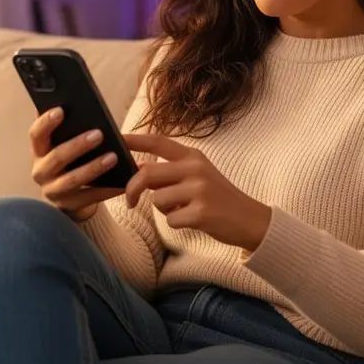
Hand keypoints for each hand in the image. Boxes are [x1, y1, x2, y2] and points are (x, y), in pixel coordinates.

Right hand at [30, 107, 123, 221]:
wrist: (71, 195)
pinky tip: (123, 182)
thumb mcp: (65, 143)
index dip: (46, 122)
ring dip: (94, 168)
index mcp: (39, 151)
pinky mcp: (68, 206)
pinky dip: (107, 190)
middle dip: (78, 145)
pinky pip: (90, 198)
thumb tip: (75, 99)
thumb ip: (68, 127)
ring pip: (73, 179)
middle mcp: (41, 171)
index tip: (61, 110)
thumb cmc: (71, 160)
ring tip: (114, 157)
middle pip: (57, 157)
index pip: (36, 134)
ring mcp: (53, 191)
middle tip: (99, 134)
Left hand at [123, 134, 271, 250]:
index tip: (115, 140)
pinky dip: (176, 223)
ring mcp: (200, 190)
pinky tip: (192, 220)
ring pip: (158, 200)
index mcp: (193, 156)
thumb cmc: (217, 197)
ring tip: (182, 209)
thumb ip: (170, 170)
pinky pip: (170, 219)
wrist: (248, 218)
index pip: (157, 142)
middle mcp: (196, 168)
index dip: (133, 140)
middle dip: (132, 189)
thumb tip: (138, 168)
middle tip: (130, 201)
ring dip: (164, 210)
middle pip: (148, 174)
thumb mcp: (196, 175)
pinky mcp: (202, 212)